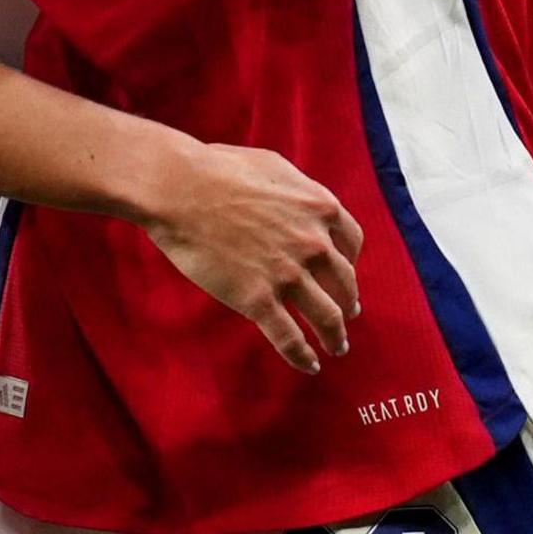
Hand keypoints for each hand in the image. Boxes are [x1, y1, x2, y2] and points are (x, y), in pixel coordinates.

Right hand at [137, 141, 365, 373]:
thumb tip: (304, 205)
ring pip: (326, 316)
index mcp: (320, 208)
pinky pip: (290, 337)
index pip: (351, 244)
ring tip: (338, 347)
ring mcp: (287, 274)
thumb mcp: (274, 168)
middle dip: (348, 303)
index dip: (350, 263)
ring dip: (336, 336)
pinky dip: (303, 356)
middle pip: (344, 284)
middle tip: (348, 315)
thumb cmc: (219, 170)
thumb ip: (298, 191)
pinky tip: (310, 365)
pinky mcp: (257, 300)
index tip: (343, 275)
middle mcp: (313, 243)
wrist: (180, 189)